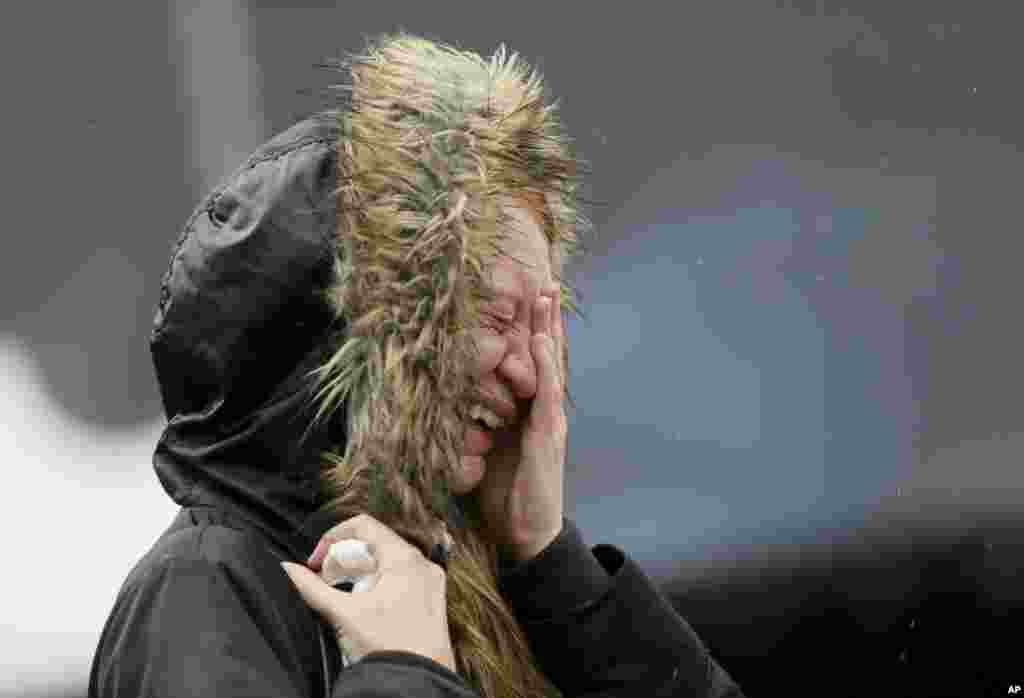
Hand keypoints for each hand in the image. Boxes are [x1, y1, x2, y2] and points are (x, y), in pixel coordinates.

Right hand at [280, 514, 456, 672]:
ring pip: (387, 562)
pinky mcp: (431, 599)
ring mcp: (430, 581)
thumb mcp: (344, 614)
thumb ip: (312, 588)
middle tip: (324, 581)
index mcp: (404, 558)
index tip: (316, 563)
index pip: (364, 525)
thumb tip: (287, 569)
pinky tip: (363, 605)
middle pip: (375, 543)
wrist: (419, 682)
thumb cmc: (388, 647)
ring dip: (359, 572)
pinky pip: (401, 578)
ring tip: (341, 596)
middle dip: (344, 559)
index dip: (333, 538)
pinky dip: (377, 584)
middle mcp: (422, 564)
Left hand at [472, 286, 566, 562]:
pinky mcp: (548, 436)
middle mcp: (542, 411)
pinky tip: (541, 342)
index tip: (527, 298)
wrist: (524, 536)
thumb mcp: (481, 450)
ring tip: (546, 298)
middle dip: (545, 319)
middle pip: (546, 356)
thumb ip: (472, 425)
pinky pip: (547, 394)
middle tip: (546, 282)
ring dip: (548, 331)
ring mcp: (548, 421)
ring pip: (550, 366)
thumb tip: (441, 405)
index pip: (530, 363)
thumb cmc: (501, 495)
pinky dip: (545, 365)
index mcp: (527, 413)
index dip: (530, 331)